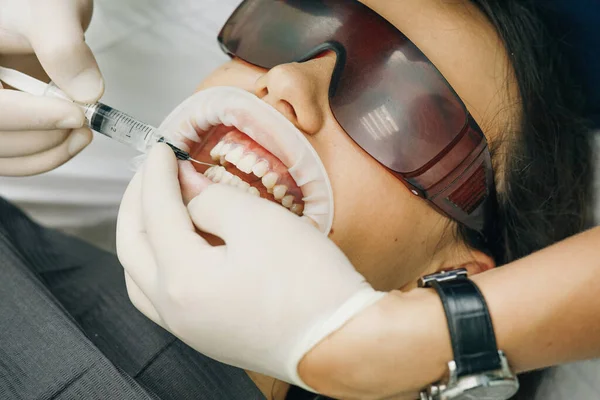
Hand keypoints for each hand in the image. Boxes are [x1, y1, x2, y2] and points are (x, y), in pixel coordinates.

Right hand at [0, 0, 103, 175]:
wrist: (41, 7)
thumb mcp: (51, 11)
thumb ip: (65, 48)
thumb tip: (87, 94)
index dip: (32, 117)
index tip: (75, 114)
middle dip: (44, 139)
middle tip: (83, 123)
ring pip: (4, 156)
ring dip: (48, 153)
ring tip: (83, 132)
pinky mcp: (4, 123)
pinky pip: (15, 155)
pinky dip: (46, 155)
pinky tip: (73, 138)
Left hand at [117, 144, 384, 389]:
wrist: (339, 341)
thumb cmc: (307, 282)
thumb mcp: (259, 222)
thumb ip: (212, 198)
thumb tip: (187, 186)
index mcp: (182, 279)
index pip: (154, 212)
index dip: (155, 173)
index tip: (161, 149)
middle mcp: (173, 309)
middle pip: (132, 246)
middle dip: (137, 202)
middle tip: (153, 173)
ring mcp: (186, 328)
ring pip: (139, 275)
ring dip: (142, 235)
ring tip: (159, 207)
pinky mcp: (204, 335)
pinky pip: (160, 296)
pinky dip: (158, 262)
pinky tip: (177, 246)